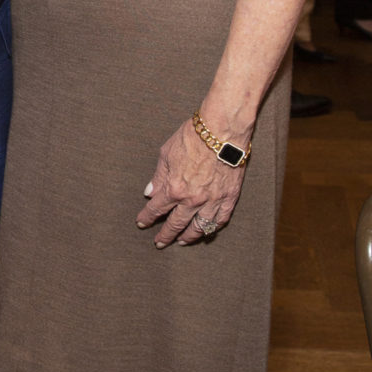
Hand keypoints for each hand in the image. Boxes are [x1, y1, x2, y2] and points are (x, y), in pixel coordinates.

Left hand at [137, 117, 247, 246]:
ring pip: (199, 227)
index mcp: (174, 188)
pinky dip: (212, 228)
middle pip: (176, 224)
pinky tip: (207, 231)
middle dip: (165, 235)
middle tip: (159, 242)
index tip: (142, 223)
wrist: (222, 130)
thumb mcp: (166, 154)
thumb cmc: (193, 137)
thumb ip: (158, 176)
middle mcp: (192, 199)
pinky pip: (220, 219)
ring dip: (188, 237)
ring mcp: (212, 200)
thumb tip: (150, 193)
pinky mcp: (229, 197)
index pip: (156, 209)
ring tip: (182, 241)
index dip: (147, 218)